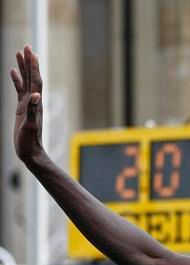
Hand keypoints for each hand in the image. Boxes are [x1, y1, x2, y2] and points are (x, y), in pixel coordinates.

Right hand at [10, 45, 43, 162]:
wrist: (30, 152)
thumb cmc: (30, 141)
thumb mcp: (31, 125)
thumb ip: (33, 110)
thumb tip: (36, 95)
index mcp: (36, 103)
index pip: (36, 80)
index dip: (34, 67)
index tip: (31, 52)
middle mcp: (33, 101)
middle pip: (32, 77)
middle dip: (29, 62)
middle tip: (26, 46)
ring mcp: (27, 104)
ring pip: (25, 81)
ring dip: (23, 68)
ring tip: (19, 53)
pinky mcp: (22, 109)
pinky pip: (19, 90)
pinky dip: (16, 80)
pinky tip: (12, 72)